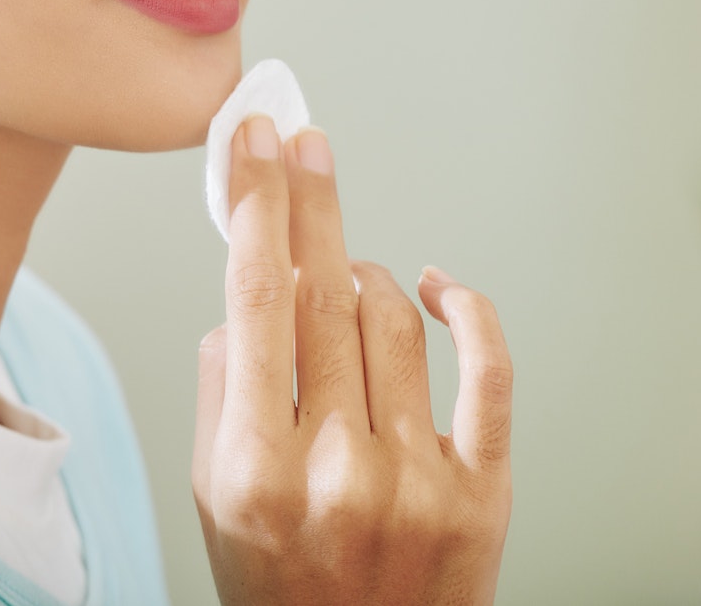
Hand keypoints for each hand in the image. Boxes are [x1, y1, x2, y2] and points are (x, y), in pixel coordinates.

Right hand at [191, 116, 512, 604]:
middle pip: (323, 293)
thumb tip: (247, 292)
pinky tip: (437, 287)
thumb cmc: (280, 587)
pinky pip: (487, 372)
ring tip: (343, 271)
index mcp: (257, 468)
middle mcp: (338, 470)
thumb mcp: (212, 498)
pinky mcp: (484, 492)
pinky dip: (466, 313)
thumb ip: (221, 392)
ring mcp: (418, 480)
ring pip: (394, 321)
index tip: (252, 144)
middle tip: (302, 140)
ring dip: (366, 273)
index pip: (253, 300)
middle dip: (308, 204)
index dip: (253, 206)